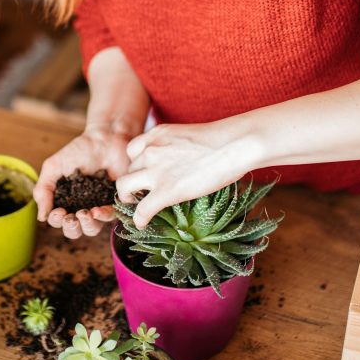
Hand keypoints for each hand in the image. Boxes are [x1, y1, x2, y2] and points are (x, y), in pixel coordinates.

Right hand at [34, 126, 132, 238]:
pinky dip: (102, 217)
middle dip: (71, 228)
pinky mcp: (114, 202)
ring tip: (84, 213)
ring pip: (92, 229)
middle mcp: (80, 206)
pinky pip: (109, 217)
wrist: (105, 139)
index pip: (57, 220)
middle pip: (74, 231)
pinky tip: (96, 210)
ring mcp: (98, 206)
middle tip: (70, 218)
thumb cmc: (78, 150)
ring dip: (86, 226)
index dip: (56, 220)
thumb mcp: (53, 167)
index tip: (58, 211)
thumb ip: (43, 190)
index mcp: (64, 200)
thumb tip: (41, 217)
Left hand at [115, 121, 260, 229]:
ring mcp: (156, 170)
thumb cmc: (224, 140)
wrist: (235, 144)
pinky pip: (142, 209)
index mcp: (156, 135)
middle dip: (132, 182)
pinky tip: (142, 224)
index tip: (143, 175)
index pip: (132, 150)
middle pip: (128, 169)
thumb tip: (182, 163)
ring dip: (128, 198)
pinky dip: (139, 219)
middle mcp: (150, 150)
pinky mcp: (166, 191)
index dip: (136, 165)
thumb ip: (175, 147)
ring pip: (124, 187)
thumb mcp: (188, 136)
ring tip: (137, 206)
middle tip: (140, 192)